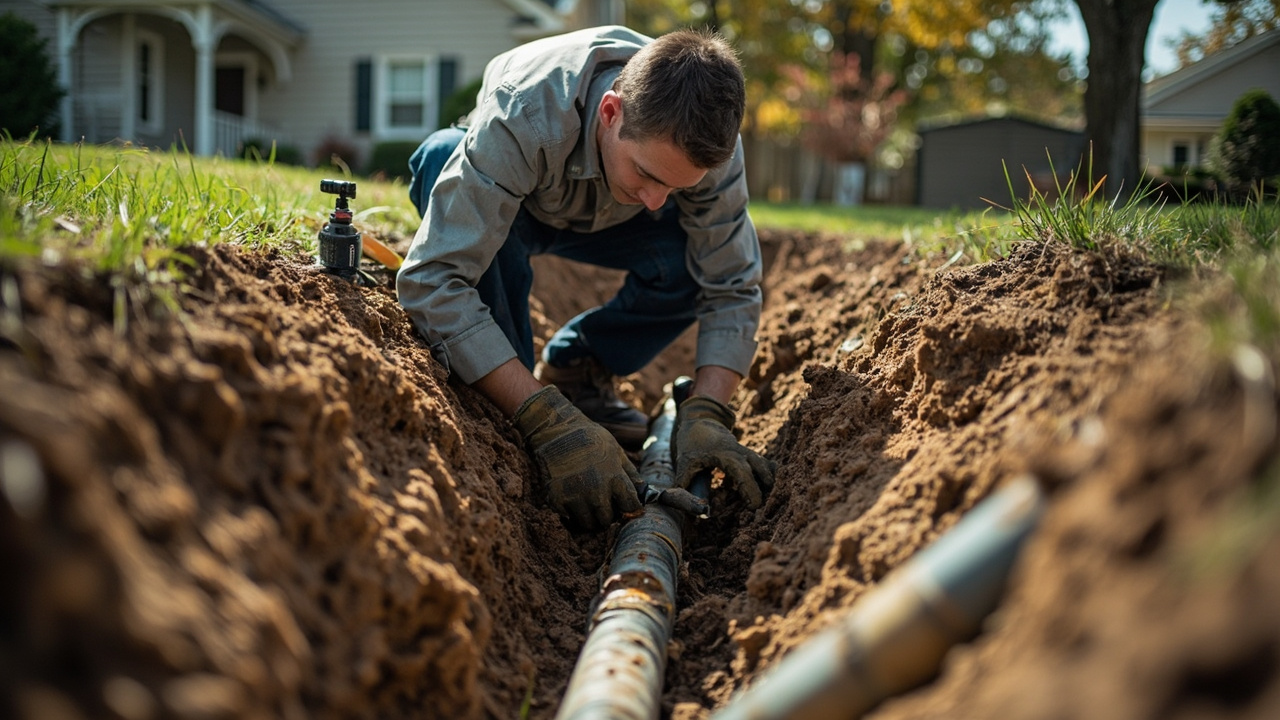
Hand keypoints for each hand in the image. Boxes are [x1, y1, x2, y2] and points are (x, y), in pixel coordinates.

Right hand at [512, 386, 642, 531]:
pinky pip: (568, 518)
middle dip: (608, 514)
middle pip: (607, 520)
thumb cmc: (590, 437)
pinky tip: (571, 497)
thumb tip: (644, 490)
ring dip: (589, 516)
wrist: (557, 430)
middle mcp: (596, 491)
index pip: (630, 507)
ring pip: (588, 524)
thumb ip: (630, 472)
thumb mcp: (616, 450)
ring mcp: (575, 497)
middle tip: (603, 504)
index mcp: (614, 479)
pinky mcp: (557, 499)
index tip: (625, 505)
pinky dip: (570, 512)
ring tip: (587, 502)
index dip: (630, 508)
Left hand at [672, 395, 774, 507]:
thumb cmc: (693, 444)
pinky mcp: (748, 454)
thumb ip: (685, 482)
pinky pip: (762, 463)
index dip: (749, 488)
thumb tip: (688, 504)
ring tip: (771, 496)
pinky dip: (767, 473)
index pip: (741, 472)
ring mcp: (745, 451)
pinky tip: (772, 484)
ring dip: (767, 479)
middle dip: (760, 488)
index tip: (753, 505)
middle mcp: (739, 451)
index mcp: (725, 454)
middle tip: (758, 507)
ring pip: (762, 464)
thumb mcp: (685, 462)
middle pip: (757, 468)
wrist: (701, 421)